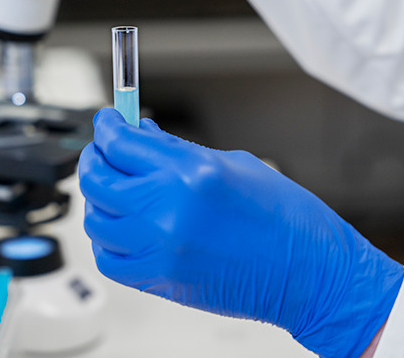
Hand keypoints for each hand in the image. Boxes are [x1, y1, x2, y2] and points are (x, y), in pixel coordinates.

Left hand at [79, 108, 403, 357]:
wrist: (308, 273)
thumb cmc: (286, 218)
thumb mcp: (234, 165)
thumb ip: (178, 151)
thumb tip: (143, 138)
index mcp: (192, 174)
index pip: (122, 142)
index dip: (108, 127)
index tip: (108, 122)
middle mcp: (169, 211)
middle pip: (97, 179)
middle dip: (94, 157)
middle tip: (103, 150)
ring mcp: (160, 249)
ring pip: (96, 219)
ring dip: (98, 198)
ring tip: (113, 188)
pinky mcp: (160, 280)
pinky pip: (108, 258)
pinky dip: (106, 238)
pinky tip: (120, 226)